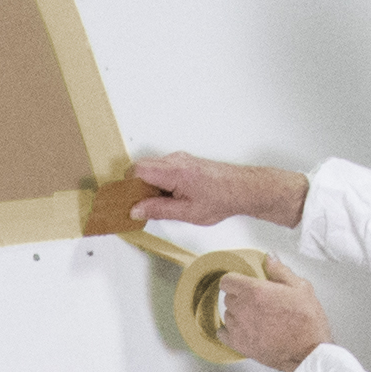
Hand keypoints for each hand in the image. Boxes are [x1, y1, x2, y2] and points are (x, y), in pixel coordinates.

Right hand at [125, 150, 308, 232]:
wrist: (244, 188)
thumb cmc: (222, 198)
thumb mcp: (187, 212)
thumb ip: (159, 210)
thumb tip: (136, 210)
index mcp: (174, 171)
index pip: (137, 171)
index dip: (128, 187)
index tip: (126, 202)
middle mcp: (175, 160)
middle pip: (141, 168)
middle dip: (137, 188)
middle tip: (142, 207)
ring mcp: (180, 159)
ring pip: (150, 168)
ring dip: (149, 186)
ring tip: (161, 204)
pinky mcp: (183, 162)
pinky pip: (161, 169)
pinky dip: (158, 183)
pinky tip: (169, 198)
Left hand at [214, 268, 330, 370]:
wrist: (308, 351)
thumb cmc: (307, 321)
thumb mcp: (300, 287)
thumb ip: (280, 271)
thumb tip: (270, 258)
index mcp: (255, 291)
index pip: (228, 280)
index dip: (235, 280)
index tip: (241, 283)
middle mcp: (243, 308)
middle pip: (228, 297)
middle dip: (239, 297)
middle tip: (256, 301)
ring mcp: (239, 328)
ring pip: (227, 315)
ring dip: (237, 314)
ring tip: (255, 317)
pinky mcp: (239, 345)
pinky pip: (223, 334)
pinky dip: (229, 331)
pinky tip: (242, 329)